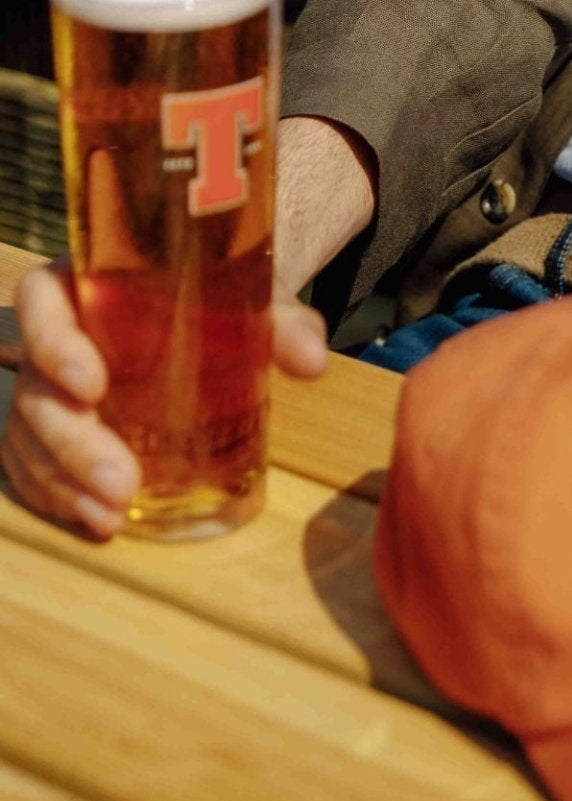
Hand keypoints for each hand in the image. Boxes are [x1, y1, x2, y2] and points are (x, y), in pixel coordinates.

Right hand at [0, 114, 375, 538]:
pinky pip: (33, 466)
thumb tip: (313, 360)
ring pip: (29, 436)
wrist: (217, 313)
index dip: (53, 341)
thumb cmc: (220, 297)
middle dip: (71, 443)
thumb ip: (281, 321)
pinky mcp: (53, 429)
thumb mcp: (251, 297)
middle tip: (121, 481)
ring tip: (113, 514)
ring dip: (65, 482)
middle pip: (35, 387)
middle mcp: (57, 332)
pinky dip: (58, 497)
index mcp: (88, 280)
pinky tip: (98, 520)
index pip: (41, 299)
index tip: (92, 385)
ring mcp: (49, 386)